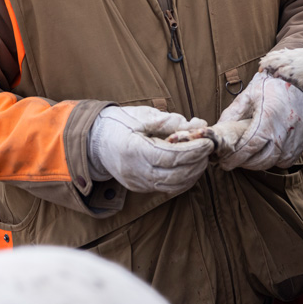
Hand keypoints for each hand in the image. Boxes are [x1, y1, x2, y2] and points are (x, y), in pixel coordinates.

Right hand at [88, 106, 213, 194]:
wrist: (93, 140)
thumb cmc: (118, 123)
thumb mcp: (142, 116)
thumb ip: (170, 121)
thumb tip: (198, 125)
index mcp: (133, 150)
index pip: (171, 156)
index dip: (193, 151)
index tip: (208, 141)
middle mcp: (135, 171)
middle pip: (175, 174)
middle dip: (197, 162)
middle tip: (209, 148)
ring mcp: (137, 182)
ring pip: (173, 185)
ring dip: (193, 173)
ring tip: (203, 157)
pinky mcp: (139, 187)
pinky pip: (166, 188)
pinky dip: (183, 180)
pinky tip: (191, 167)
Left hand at [215, 71, 302, 170]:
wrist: (302, 82)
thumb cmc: (273, 85)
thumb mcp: (250, 93)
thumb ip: (233, 112)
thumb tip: (218, 130)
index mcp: (268, 117)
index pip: (249, 147)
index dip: (235, 158)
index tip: (224, 162)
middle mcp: (284, 130)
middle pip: (262, 159)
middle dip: (245, 163)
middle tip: (234, 160)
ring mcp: (296, 137)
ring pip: (275, 161)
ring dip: (260, 163)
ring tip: (249, 158)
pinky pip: (288, 160)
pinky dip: (276, 160)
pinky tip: (267, 153)